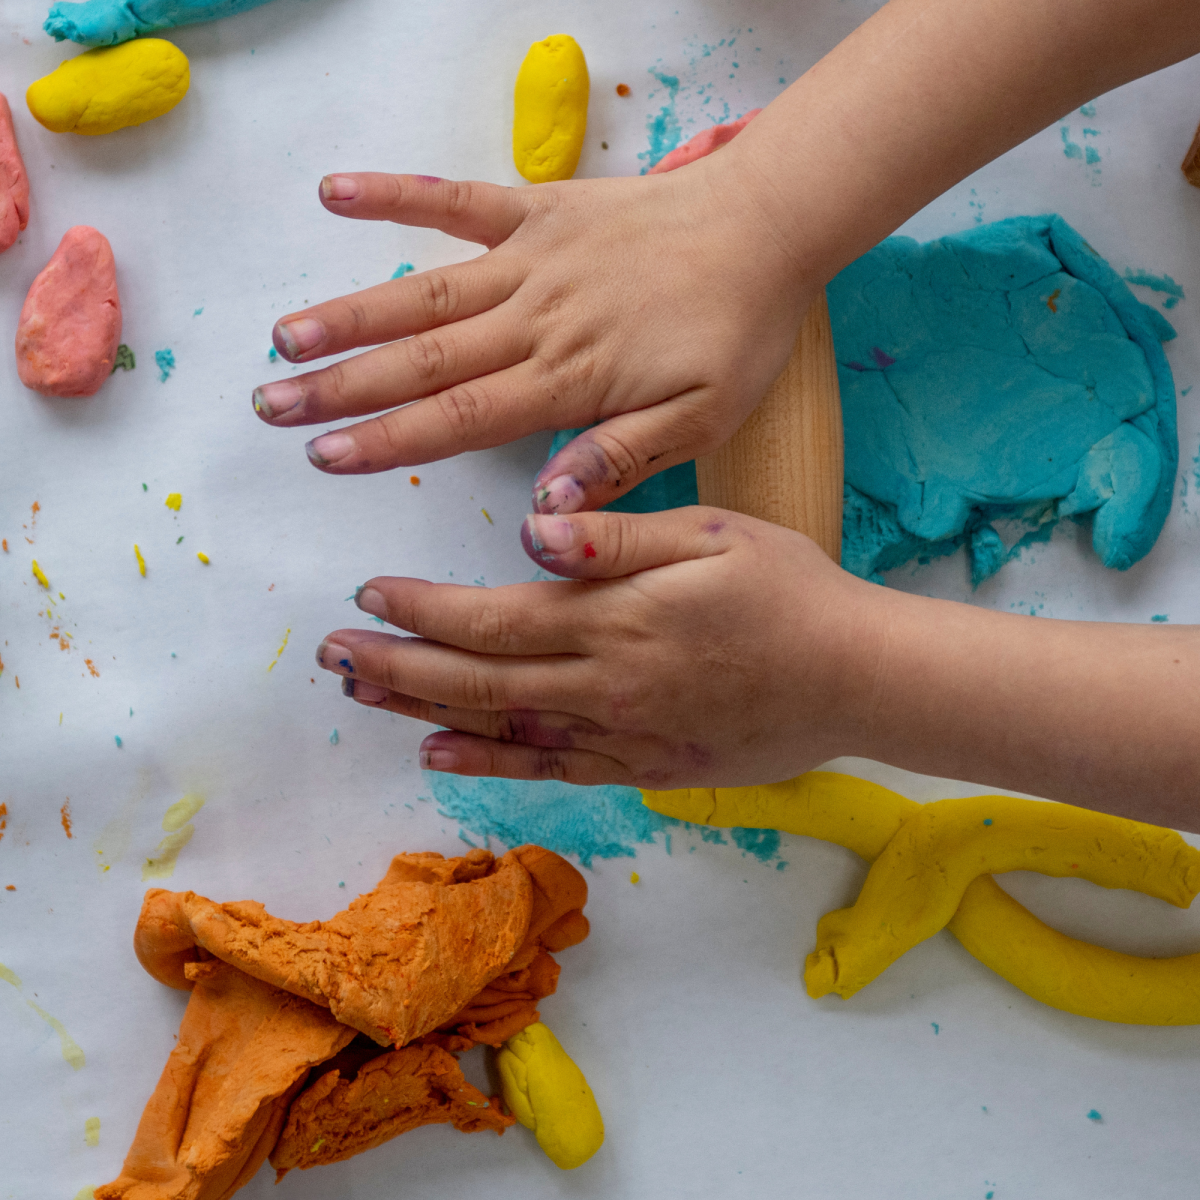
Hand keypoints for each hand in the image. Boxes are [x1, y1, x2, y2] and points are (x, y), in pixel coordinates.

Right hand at [251, 168, 815, 512]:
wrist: (768, 227)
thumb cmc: (738, 332)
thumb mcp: (701, 419)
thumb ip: (618, 459)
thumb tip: (544, 505)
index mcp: (568, 379)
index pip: (459, 419)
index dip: (385, 439)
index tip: (325, 456)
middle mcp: (534, 320)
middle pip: (421, 360)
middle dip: (341, 386)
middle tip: (270, 406)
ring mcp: (531, 259)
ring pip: (423, 291)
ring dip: (349, 314)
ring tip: (282, 335)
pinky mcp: (539, 209)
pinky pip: (457, 200)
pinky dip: (397, 194)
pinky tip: (335, 195)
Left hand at [315, 507, 883, 786]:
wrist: (858, 679)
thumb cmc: (790, 592)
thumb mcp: (714, 535)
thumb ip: (618, 535)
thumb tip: (534, 527)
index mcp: (614, 618)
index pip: (491, 616)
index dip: (421, 609)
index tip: (368, 594)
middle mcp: (602, 683)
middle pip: (475, 679)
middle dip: (395, 666)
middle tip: (330, 657)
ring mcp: (620, 733)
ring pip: (499, 728)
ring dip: (422, 713)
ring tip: (361, 699)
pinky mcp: (643, 766)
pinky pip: (550, 771)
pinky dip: (489, 767)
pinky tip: (441, 759)